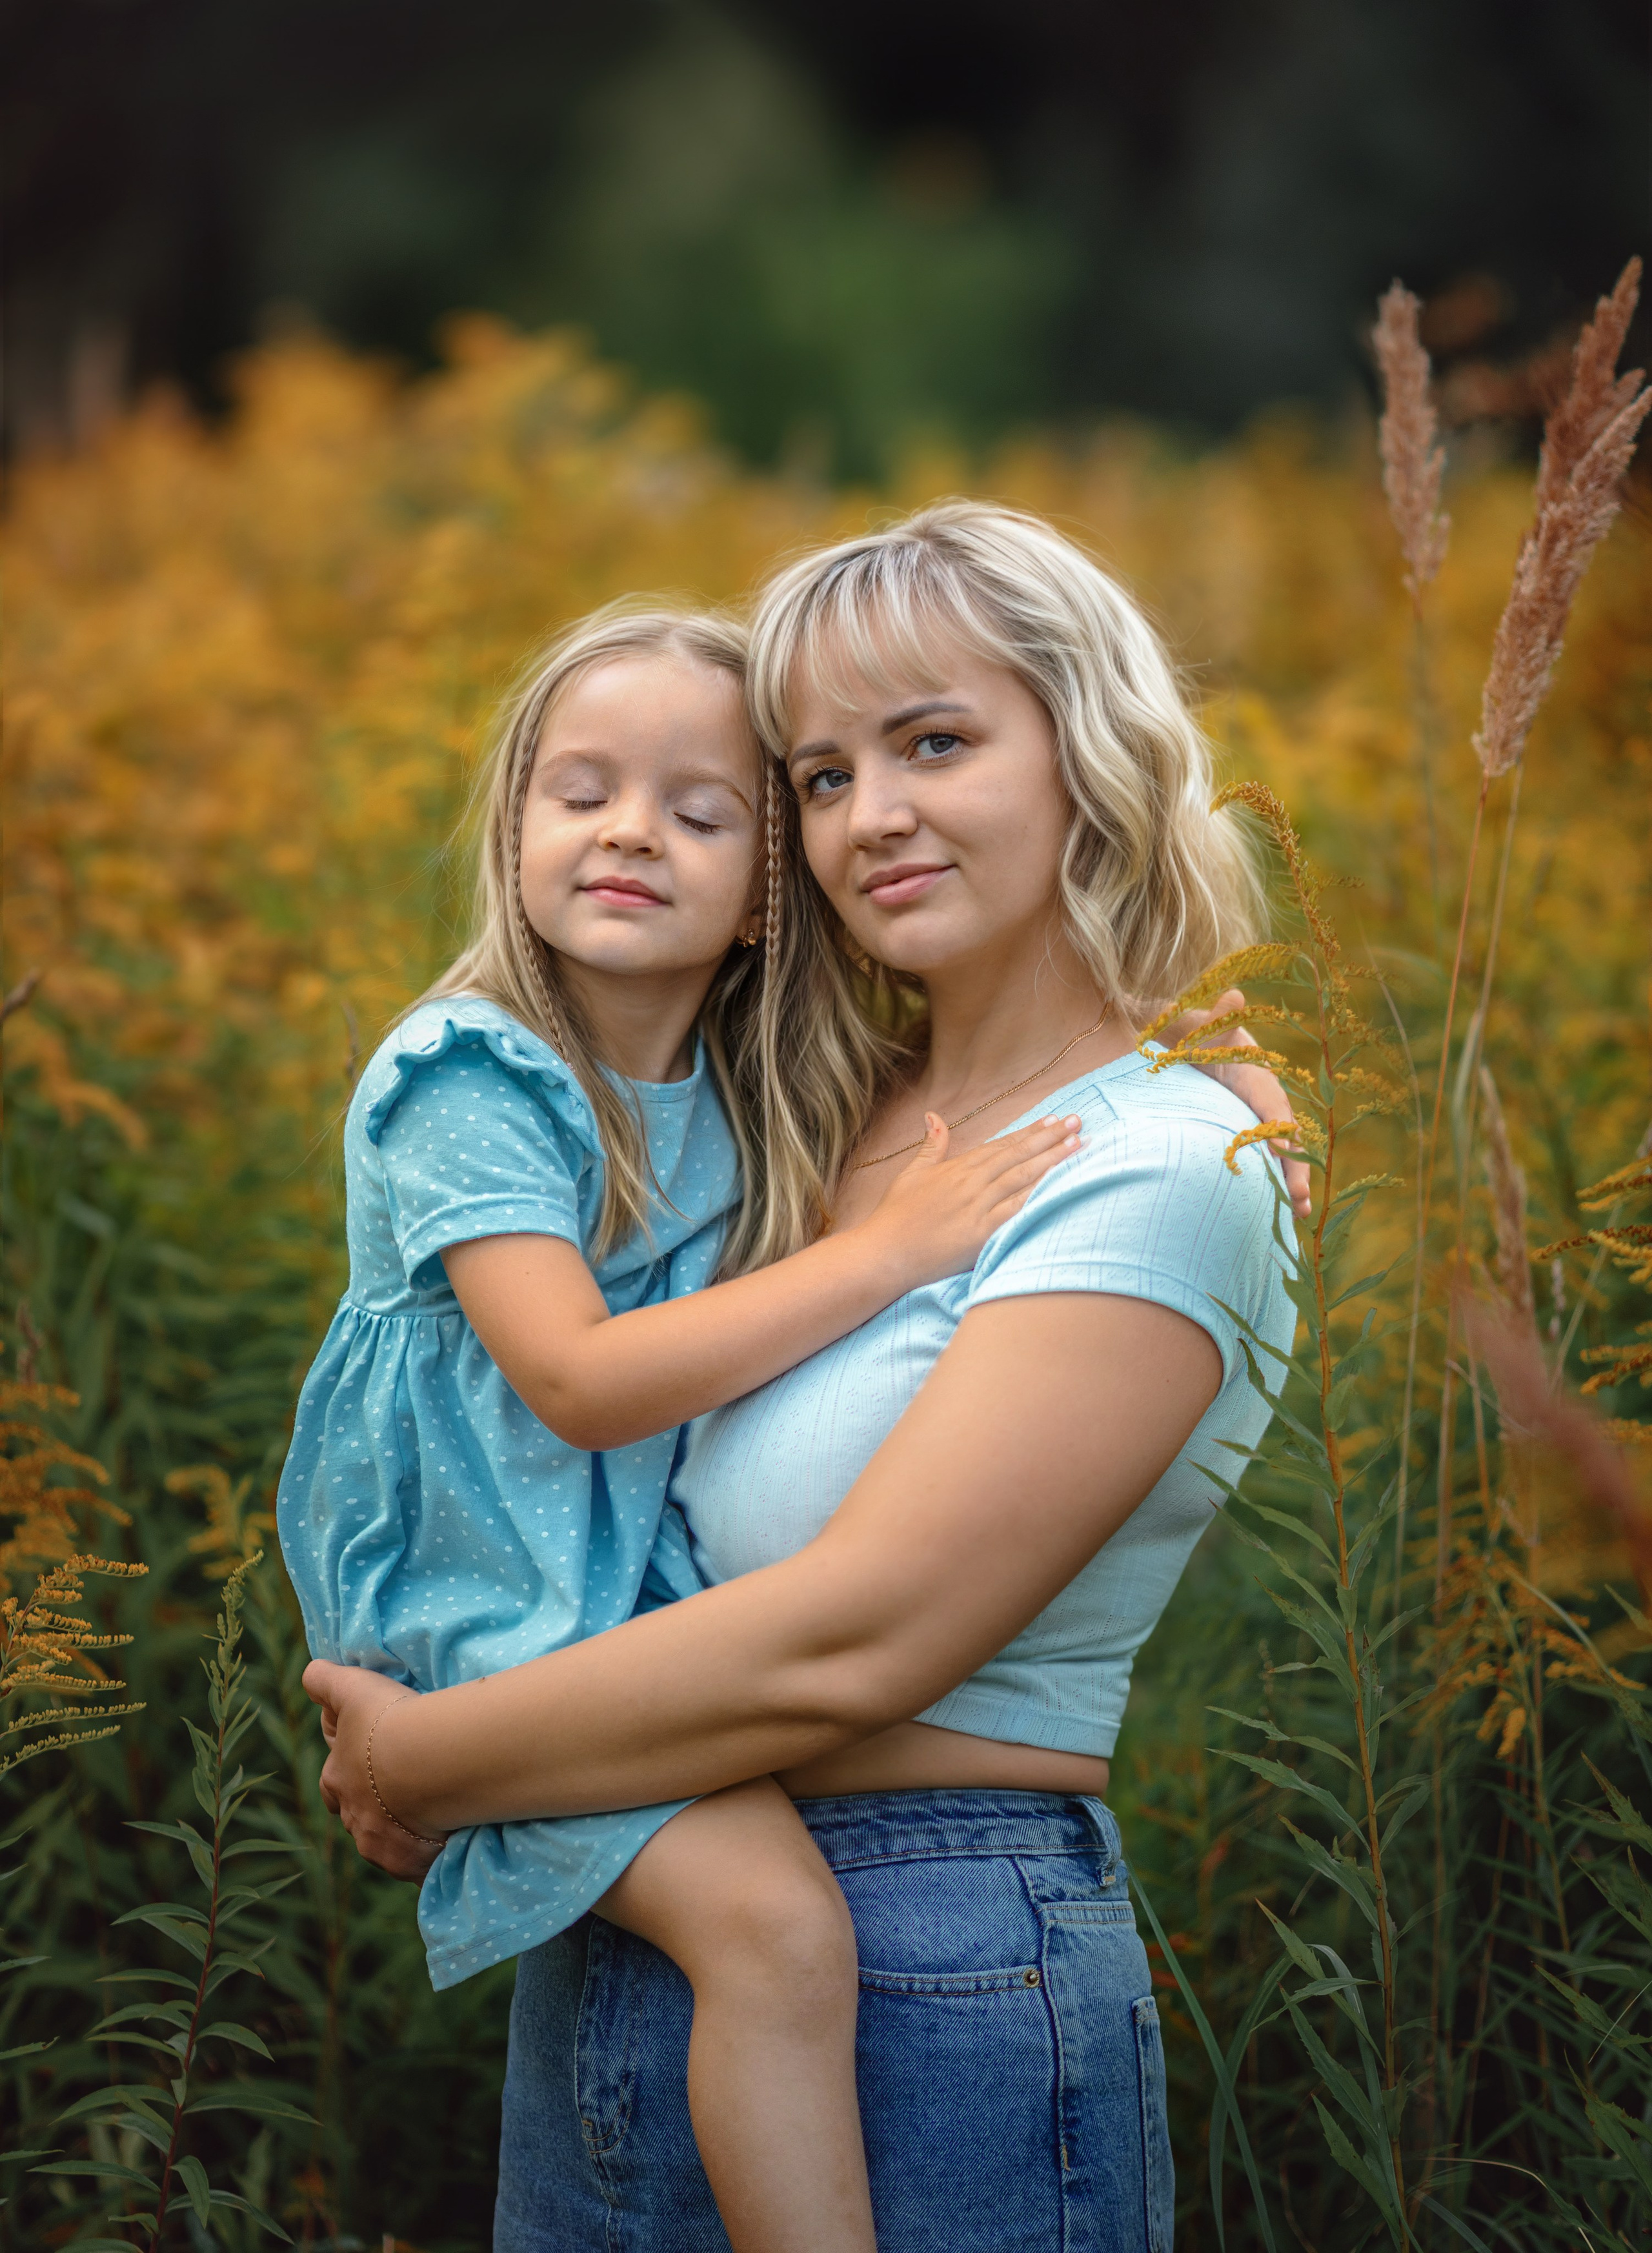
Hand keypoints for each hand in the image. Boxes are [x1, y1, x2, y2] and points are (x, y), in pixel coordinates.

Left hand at [302, 1659, 445, 1883]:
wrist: (430, 1761)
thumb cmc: (388, 1722)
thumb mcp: (351, 1687)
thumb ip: (325, 1680)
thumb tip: (310, 1673)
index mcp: (337, 1781)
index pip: (333, 1782)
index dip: (347, 1772)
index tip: (368, 1762)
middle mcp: (354, 1821)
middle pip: (357, 1818)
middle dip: (372, 1808)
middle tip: (401, 1789)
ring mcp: (382, 1848)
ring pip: (385, 1845)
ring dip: (401, 1832)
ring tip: (431, 1812)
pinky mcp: (413, 1865)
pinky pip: (419, 1866)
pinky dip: (429, 1854)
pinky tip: (448, 1838)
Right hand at [860, 1111, 1081, 1285]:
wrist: (884, 1252)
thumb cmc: (896, 1216)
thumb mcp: (912, 1173)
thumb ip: (931, 1145)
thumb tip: (933, 1115)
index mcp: (958, 1167)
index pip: (1002, 1145)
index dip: (1030, 1132)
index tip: (1054, 1120)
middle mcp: (972, 1182)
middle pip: (1019, 1155)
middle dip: (1051, 1138)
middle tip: (1079, 1122)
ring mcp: (978, 1206)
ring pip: (1023, 1177)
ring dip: (1054, 1160)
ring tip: (1079, 1144)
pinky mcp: (982, 1232)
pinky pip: (1018, 1211)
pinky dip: (1040, 1196)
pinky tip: (1062, 1186)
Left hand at [1164, 987, 1310, 1217]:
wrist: (1167, 1041)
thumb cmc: (1182, 1030)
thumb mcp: (1194, 1020)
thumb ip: (1213, 1014)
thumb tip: (1235, 995)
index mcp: (1252, 1070)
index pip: (1269, 1099)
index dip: (1277, 1122)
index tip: (1279, 1147)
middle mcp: (1259, 1096)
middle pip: (1283, 1133)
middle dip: (1294, 1166)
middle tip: (1299, 1199)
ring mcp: (1251, 1116)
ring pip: (1277, 1152)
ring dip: (1288, 1182)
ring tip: (1297, 1215)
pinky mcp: (1240, 1132)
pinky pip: (1260, 1160)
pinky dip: (1270, 1184)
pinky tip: (1277, 1213)